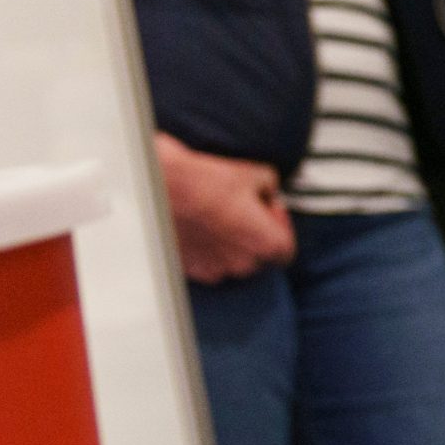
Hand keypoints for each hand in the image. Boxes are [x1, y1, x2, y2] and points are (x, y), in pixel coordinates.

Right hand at [154, 133, 294, 283]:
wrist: (158, 189)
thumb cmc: (205, 183)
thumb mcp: (254, 173)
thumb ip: (270, 189)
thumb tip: (268, 194)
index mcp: (267, 243)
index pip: (286, 251)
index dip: (279, 228)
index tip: (270, 213)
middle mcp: (243, 264)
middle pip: (258, 257)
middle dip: (254, 236)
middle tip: (241, 212)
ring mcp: (215, 270)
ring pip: (231, 261)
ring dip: (229, 245)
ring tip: (216, 217)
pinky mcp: (191, 271)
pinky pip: (206, 264)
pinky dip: (206, 249)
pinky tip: (199, 226)